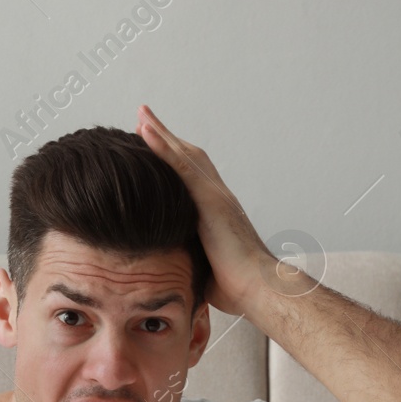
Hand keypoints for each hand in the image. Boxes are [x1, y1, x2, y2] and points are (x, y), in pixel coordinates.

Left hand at [134, 104, 277, 317]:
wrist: (258, 287)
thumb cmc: (237, 288)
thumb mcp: (205, 268)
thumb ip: (191, 259)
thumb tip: (173, 271)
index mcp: (216, 213)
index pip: (190, 178)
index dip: (172, 160)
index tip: (153, 147)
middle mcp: (217, 197)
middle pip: (188, 157)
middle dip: (166, 138)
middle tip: (144, 118)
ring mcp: (214, 195)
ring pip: (184, 154)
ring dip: (161, 133)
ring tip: (141, 114)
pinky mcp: (209, 199)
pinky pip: (181, 165)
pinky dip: (162, 146)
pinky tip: (144, 130)